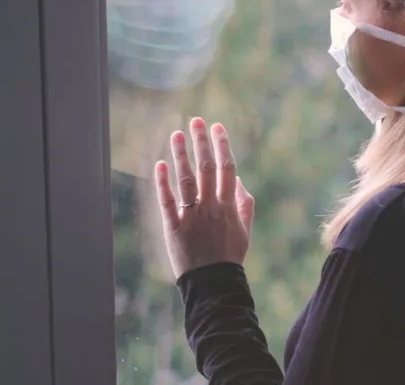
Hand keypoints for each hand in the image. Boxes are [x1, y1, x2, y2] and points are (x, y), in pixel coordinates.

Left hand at [155, 117, 254, 278]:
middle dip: (201, 142)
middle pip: (206, 168)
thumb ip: (245, 204)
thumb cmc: (229, 256)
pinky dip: (163, 182)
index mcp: (228, 206)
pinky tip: (160, 164)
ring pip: (186, 180)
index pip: (227, 168)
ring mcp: (192, 217)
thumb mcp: (245, 231)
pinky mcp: (174, 228)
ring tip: (176, 134)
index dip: (222, 145)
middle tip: (196, 120)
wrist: (213, 284)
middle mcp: (210, 208)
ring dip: (181, 155)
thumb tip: (238, 180)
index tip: (217, 127)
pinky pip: (167, 202)